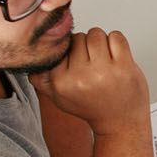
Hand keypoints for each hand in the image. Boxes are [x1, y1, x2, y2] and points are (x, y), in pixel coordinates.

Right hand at [30, 27, 148, 132]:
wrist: (120, 122)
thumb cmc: (91, 106)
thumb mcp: (58, 97)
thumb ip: (40, 79)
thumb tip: (31, 58)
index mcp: (61, 82)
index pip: (61, 46)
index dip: (70, 50)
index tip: (77, 62)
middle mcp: (81, 77)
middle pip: (79, 37)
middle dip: (86, 46)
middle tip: (93, 65)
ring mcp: (104, 71)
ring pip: (96, 34)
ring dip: (101, 43)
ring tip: (104, 61)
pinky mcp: (124, 67)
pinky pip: (116, 36)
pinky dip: (117, 42)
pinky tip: (116, 58)